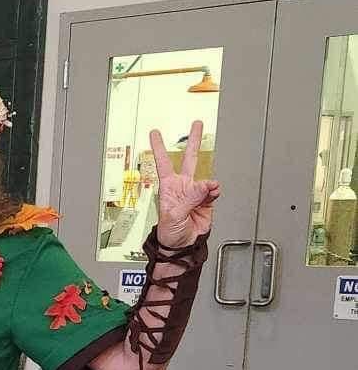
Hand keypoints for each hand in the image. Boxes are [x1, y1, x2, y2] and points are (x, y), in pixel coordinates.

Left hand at [150, 122, 219, 247]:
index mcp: (168, 187)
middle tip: (197, 124)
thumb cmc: (169, 232)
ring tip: (207, 192)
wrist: (183, 244)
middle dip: (193, 141)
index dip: (158, 147)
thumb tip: (203, 185)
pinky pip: (213, 190)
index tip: (155, 133)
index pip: (163, 162)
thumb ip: (190, 198)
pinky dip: (214, 192)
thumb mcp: (173, 215)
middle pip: (189, 158)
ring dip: (208, 184)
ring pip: (205, 178)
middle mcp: (182, 186)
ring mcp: (195, 192)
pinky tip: (211, 195)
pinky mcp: (207, 200)